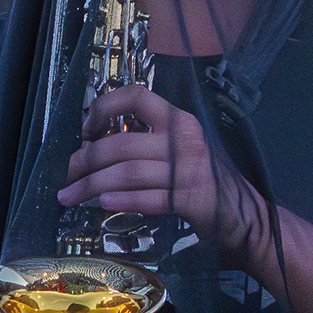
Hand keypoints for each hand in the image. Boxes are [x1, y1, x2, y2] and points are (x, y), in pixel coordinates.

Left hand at [57, 84, 248, 255]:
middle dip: (84, 161)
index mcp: (179, 120)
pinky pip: (148, 198)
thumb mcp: (181, 151)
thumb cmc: (205, 182)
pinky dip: (123, 201)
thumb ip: (147, 144)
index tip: (84, 131)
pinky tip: (103, 206)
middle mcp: (184, 139)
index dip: (103, 108)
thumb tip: (95, 146)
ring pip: (127, 173)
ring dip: (91, 186)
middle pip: (121, 144)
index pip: (135, 96)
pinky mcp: (192, 199)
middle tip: (66, 177)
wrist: (246, 216)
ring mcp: (189, 170)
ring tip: (70, 197)